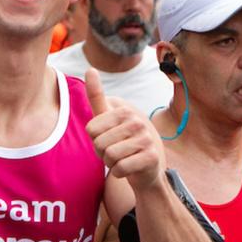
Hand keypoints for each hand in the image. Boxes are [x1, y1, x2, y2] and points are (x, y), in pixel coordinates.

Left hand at [84, 68, 164, 189]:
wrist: (146, 168)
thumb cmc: (121, 141)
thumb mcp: (108, 119)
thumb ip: (97, 96)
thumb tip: (90, 69)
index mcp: (124, 111)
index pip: (91, 130)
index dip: (95, 139)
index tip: (108, 139)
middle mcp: (137, 121)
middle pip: (99, 144)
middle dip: (103, 153)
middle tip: (116, 152)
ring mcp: (146, 139)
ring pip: (110, 156)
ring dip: (111, 163)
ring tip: (122, 159)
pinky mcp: (151, 157)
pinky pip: (120, 168)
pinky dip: (119, 172)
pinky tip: (129, 168)